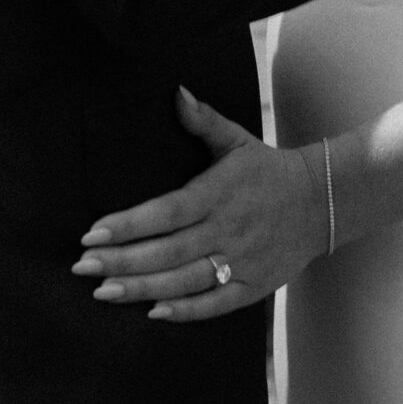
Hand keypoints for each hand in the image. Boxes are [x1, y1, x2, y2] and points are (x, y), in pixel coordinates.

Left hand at [72, 86, 328, 321]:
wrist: (321, 202)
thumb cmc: (266, 169)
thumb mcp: (236, 139)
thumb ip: (202, 120)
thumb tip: (175, 90)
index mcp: (217, 192)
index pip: (165, 212)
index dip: (127, 224)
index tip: (91, 232)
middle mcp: (226, 229)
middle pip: (167, 251)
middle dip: (121, 261)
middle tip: (81, 267)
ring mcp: (241, 261)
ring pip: (185, 281)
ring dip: (142, 288)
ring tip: (103, 292)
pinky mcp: (254, 287)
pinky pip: (216, 304)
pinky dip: (186, 311)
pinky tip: (153, 313)